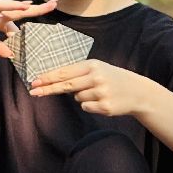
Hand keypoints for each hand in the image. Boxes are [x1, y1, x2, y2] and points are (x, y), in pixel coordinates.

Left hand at [29, 59, 149, 116]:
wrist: (138, 92)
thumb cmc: (112, 79)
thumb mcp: (98, 69)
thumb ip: (78, 73)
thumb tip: (53, 80)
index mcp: (93, 65)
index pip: (65, 72)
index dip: (49, 77)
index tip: (35, 81)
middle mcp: (96, 77)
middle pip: (66, 85)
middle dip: (48, 89)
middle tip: (34, 92)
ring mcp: (101, 92)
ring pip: (77, 98)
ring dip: (82, 97)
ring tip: (97, 93)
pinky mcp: (105, 106)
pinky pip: (86, 107)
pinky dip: (90, 105)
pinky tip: (101, 101)